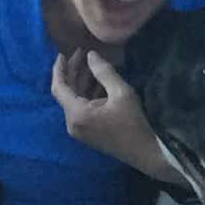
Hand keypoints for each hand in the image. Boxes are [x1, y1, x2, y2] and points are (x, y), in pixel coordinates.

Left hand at [51, 48, 171, 178]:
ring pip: (74, 100)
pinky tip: (98, 82)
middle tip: (82, 53)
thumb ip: (103, 72)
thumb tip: (90, 55)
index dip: (59, 69)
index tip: (63, 53)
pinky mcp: (88, 132)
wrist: (146, 152)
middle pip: (66, 93)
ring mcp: (79, 129)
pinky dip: (87, 93)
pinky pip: (81, 108)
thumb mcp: (121, 92)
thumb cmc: (133, 122)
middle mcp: (72, 123)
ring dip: (81, 81)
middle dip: (73, 72)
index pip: (59, 87)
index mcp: (76, 114)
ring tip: (91, 64)